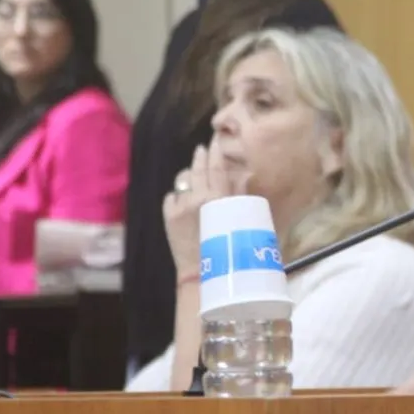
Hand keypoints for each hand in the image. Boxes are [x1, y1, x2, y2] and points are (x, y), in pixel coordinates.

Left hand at [163, 140, 238, 279]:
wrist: (204, 272)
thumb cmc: (231, 248)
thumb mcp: (241, 219)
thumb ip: (241, 195)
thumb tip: (246, 174)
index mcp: (218, 198)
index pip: (217, 168)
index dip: (216, 153)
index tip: (216, 141)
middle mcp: (197, 198)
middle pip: (198, 169)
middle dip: (201, 157)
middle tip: (203, 148)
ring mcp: (180, 206)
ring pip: (182, 180)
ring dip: (189, 176)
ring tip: (193, 176)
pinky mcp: (168, 217)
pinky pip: (170, 197)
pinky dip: (176, 196)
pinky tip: (182, 200)